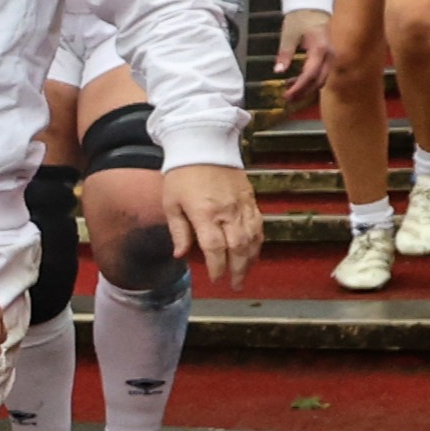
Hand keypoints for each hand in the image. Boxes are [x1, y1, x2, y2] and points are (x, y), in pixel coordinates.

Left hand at [161, 163, 263, 287]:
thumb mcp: (171, 203)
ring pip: (252, 239)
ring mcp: (241, 205)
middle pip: (237, 247)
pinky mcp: (250, 199)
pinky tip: (253, 252)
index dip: (217, 267)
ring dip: (250, 259)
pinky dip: (258, 242)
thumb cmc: (182, 175)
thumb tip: (181, 255)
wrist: (203, 145)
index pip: (214, 248)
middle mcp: (226, 211)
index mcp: (204, 213)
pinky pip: (258, 225)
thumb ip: (178, 231)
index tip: (215, 279)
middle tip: (234, 285)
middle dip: (237, 269)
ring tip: (244, 273)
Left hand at [272, 10, 336, 108]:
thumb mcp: (289, 34)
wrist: (313, 5)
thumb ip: (284, 53)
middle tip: (288, 98)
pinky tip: (297, 81)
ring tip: (290, 91)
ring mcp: (333, 56)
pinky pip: (323, 73)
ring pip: (323, 79)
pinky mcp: (331, 56)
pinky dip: (311, 80)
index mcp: (319, 48)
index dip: (299, 87)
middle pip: (319, 81)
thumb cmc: (300, 18)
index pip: (310, 74)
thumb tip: (278, 71)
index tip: (287, 96)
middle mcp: (330, 55)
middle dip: (303, 92)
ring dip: (307, 87)